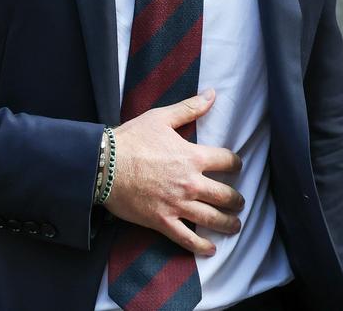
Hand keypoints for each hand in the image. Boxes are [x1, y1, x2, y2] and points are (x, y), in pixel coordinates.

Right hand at [104, 89, 242, 254]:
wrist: (103, 164)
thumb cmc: (132, 138)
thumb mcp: (161, 118)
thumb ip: (189, 108)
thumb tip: (212, 94)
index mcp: (192, 156)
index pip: (226, 161)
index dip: (235, 163)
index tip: (236, 167)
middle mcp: (190, 183)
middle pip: (224, 195)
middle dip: (236, 200)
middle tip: (239, 202)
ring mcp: (177, 204)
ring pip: (212, 219)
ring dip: (228, 224)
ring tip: (235, 225)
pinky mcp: (162, 221)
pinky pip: (187, 239)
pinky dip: (201, 246)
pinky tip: (211, 249)